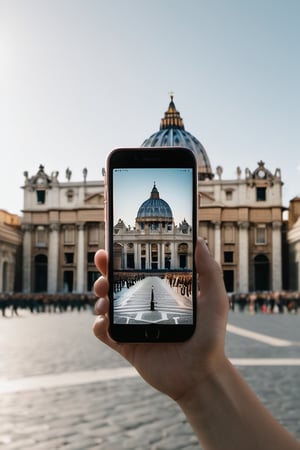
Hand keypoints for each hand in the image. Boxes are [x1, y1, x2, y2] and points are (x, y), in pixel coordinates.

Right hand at [93, 238, 228, 401]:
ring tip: (104, 293)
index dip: (124, 255)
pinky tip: (105, 320)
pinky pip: (103, 333)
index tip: (115, 240)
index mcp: (159, 292)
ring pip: (106, 304)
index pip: (137, 269)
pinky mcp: (125, 345)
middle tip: (102, 259)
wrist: (201, 374)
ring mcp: (132, 325)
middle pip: (116, 282)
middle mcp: (143, 306)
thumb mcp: (214, 298)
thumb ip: (208, 269)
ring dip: (99, 294)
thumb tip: (199, 240)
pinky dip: (99, 324)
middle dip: (104, 269)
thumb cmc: (211, 336)